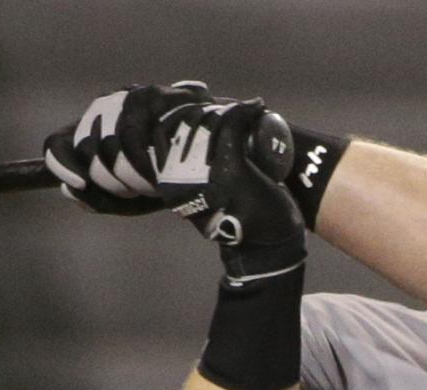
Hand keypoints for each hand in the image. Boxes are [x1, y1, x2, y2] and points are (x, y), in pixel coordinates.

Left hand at [41, 81, 215, 215]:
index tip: (78, 185)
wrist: (216, 165)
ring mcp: (130, 97)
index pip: (60, 143)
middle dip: (105, 178)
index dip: (63, 164)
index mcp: (95, 129)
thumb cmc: (167, 181)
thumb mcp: (127, 197)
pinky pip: (132, 132)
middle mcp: (108, 107)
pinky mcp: (154, 95)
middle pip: (84, 144)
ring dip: (124, 174)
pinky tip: (157, 174)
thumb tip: (69, 189)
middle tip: (132, 193)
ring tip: (149, 185)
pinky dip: (141, 161)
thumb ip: (96, 198)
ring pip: (105, 141)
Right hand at [154, 100, 304, 274]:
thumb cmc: (235, 221)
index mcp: (165, 182)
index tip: (206, 114)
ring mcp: (203, 169)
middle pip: (186, 122)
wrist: (265, 245)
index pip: (161, 131)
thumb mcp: (201, 198)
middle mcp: (177, 175)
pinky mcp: (228, 164)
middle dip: (207, 110)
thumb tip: (178, 142)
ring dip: (228, 109)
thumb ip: (186, 178)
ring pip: (210, 120)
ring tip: (243, 112)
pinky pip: (232, 123)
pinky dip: (247, 110)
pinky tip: (257, 106)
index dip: (183, 115)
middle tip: (228, 111)